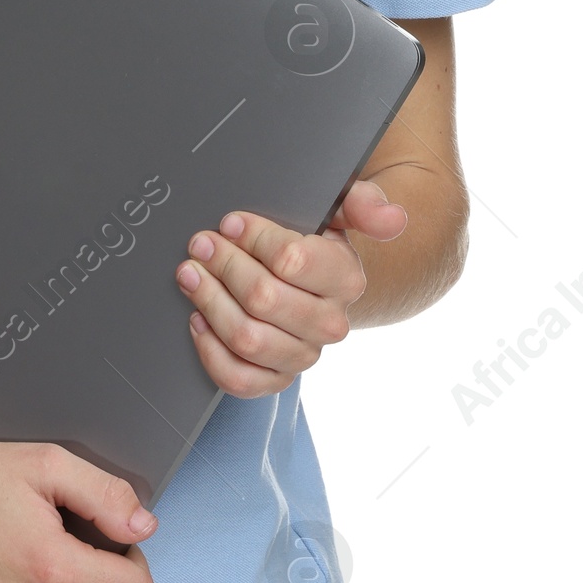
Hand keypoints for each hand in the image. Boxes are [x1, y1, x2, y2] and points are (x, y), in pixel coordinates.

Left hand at [174, 182, 408, 394]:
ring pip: (247, 338)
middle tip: (200, 245)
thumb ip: (364, 203)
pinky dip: (211, 351)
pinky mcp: (277, 379)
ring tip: (191, 274)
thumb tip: (392, 218)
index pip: (291, 261)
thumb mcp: (342, 207)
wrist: (316, 279)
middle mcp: (330, 324)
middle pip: (263, 300)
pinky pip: (239, 379)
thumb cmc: (319, 237)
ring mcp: (304, 356)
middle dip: (224, 267)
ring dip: (210, 303)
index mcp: (346, 278)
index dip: (253, 238)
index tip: (230, 223)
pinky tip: (198, 320)